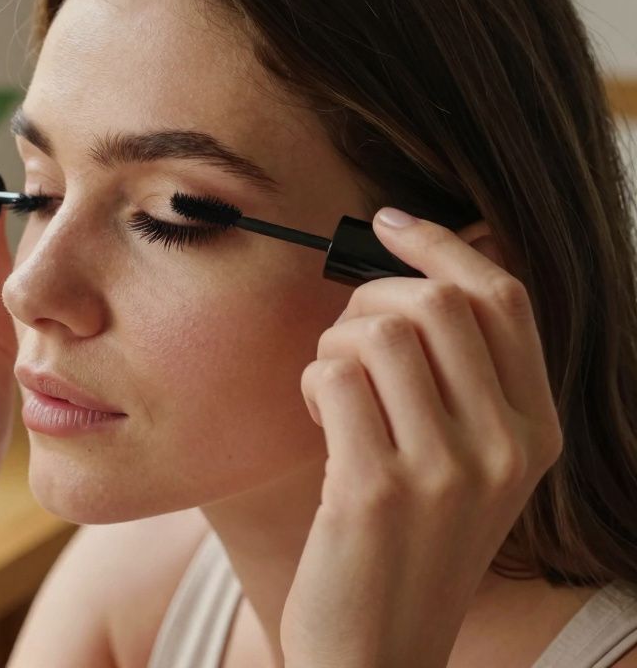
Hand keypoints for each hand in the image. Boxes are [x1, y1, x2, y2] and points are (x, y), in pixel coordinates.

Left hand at [281, 206, 562, 666]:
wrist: (379, 648)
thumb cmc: (406, 544)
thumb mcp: (467, 467)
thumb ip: (463, 383)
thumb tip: (415, 275)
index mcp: (536, 432)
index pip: (502, 297)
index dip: (441, 245)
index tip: (388, 222)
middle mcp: (505, 446)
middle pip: (437, 301)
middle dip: (370, 298)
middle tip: (343, 340)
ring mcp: (445, 470)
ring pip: (380, 330)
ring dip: (334, 343)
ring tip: (330, 390)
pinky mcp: (376, 489)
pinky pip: (334, 376)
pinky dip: (310, 379)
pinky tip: (315, 418)